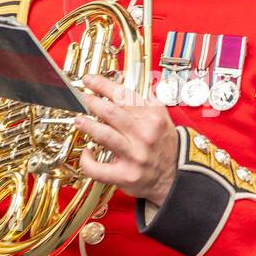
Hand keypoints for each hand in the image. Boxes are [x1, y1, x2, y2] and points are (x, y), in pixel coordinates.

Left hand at [74, 73, 178, 206]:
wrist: (175, 174)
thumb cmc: (164, 144)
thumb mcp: (160, 116)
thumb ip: (142, 101)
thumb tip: (119, 85)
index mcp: (152, 117)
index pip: (123, 94)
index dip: (101, 85)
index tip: (89, 80)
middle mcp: (144, 135)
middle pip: (110, 112)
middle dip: (92, 102)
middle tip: (83, 99)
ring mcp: (134, 155)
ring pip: (104, 135)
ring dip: (87, 125)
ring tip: (80, 120)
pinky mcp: (125, 174)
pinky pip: (99, 168)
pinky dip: (87, 160)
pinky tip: (87, 153)